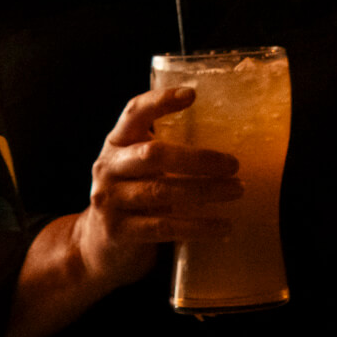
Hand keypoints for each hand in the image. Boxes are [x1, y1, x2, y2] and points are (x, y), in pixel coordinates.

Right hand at [69, 88, 241, 292]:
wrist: (99, 242)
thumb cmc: (134, 192)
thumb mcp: (141, 164)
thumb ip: (168, 147)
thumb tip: (231, 134)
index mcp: (117, 142)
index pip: (134, 113)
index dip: (159, 101)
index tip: (191, 94)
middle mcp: (108, 167)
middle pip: (154, 154)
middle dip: (198, 158)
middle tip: (234, 164)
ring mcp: (110, 200)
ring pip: (162, 192)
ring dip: (205, 191)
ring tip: (237, 190)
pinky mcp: (118, 231)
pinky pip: (164, 227)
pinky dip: (197, 226)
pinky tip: (223, 225)